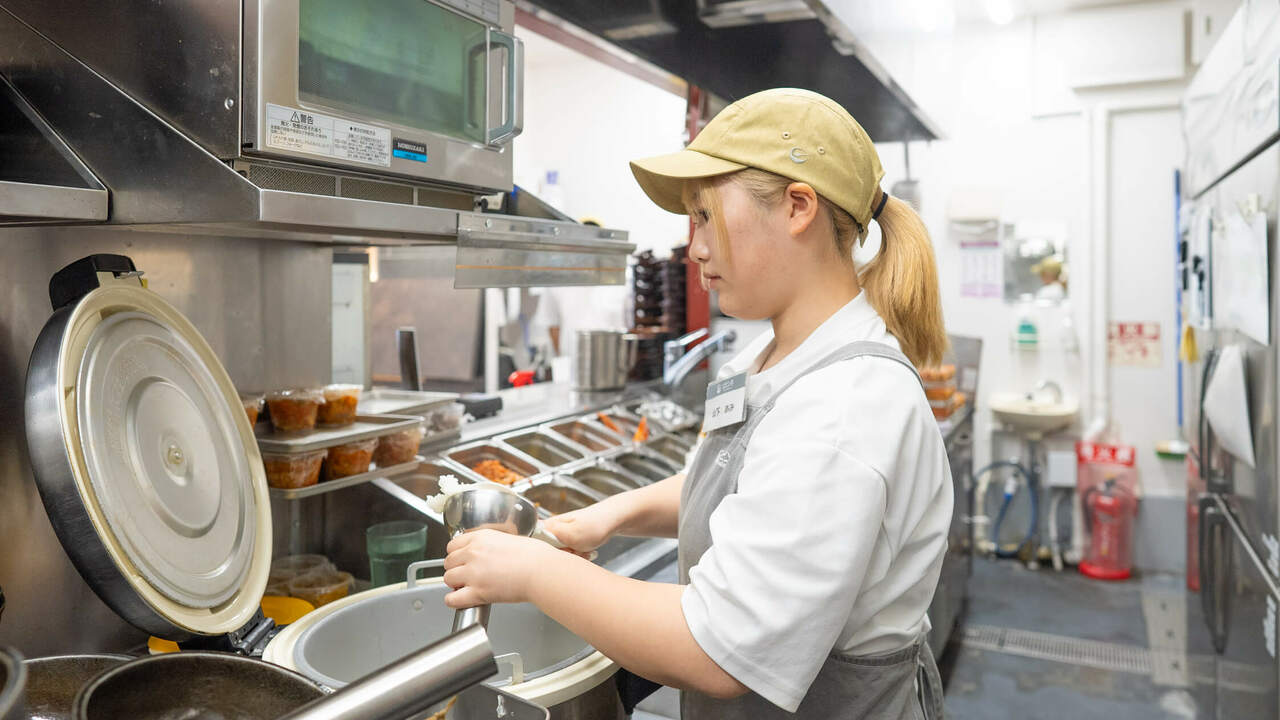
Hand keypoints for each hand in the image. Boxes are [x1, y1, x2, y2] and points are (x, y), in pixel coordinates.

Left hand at [443, 530, 557, 607]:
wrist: (542, 571)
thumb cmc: (535, 556)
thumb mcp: (509, 539)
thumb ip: (492, 545)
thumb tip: (488, 553)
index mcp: (481, 538)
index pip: (452, 545)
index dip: (457, 555)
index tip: (462, 560)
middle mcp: (473, 553)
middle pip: (448, 562)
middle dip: (456, 569)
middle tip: (466, 575)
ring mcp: (473, 573)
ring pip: (448, 579)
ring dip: (456, 584)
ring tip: (468, 587)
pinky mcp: (477, 592)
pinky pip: (452, 599)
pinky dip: (454, 601)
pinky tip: (463, 600)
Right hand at [542, 504, 619, 553]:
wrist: (613, 520)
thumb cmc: (595, 524)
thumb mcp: (572, 533)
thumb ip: (550, 536)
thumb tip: (531, 538)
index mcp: (548, 526)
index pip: (535, 546)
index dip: (547, 555)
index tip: (561, 553)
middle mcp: (551, 530)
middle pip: (548, 554)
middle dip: (564, 558)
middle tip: (575, 551)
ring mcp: (561, 536)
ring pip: (561, 556)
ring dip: (574, 558)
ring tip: (584, 550)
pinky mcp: (569, 541)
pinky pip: (570, 556)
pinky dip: (580, 556)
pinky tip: (588, 552)